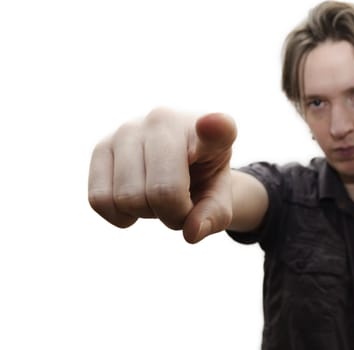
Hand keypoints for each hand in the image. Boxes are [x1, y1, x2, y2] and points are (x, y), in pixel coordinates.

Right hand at [88, 107, 236, 242]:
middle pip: (162, 192)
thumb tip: (190, 232)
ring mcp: (129, 128)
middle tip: (181, 204)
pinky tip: (134, 202)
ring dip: (145, 213)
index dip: (217, 128)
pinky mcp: (101, 145)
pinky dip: (118, 215)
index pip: (218, 128)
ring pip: (127, 198)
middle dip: (173, 215)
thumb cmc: (202, 177)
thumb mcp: (219, 197)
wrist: (176, 159)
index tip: (215, 123)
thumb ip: (214, 216)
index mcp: (211, 131)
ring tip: (157, 196)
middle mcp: (165, 119)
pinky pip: (99, 199)